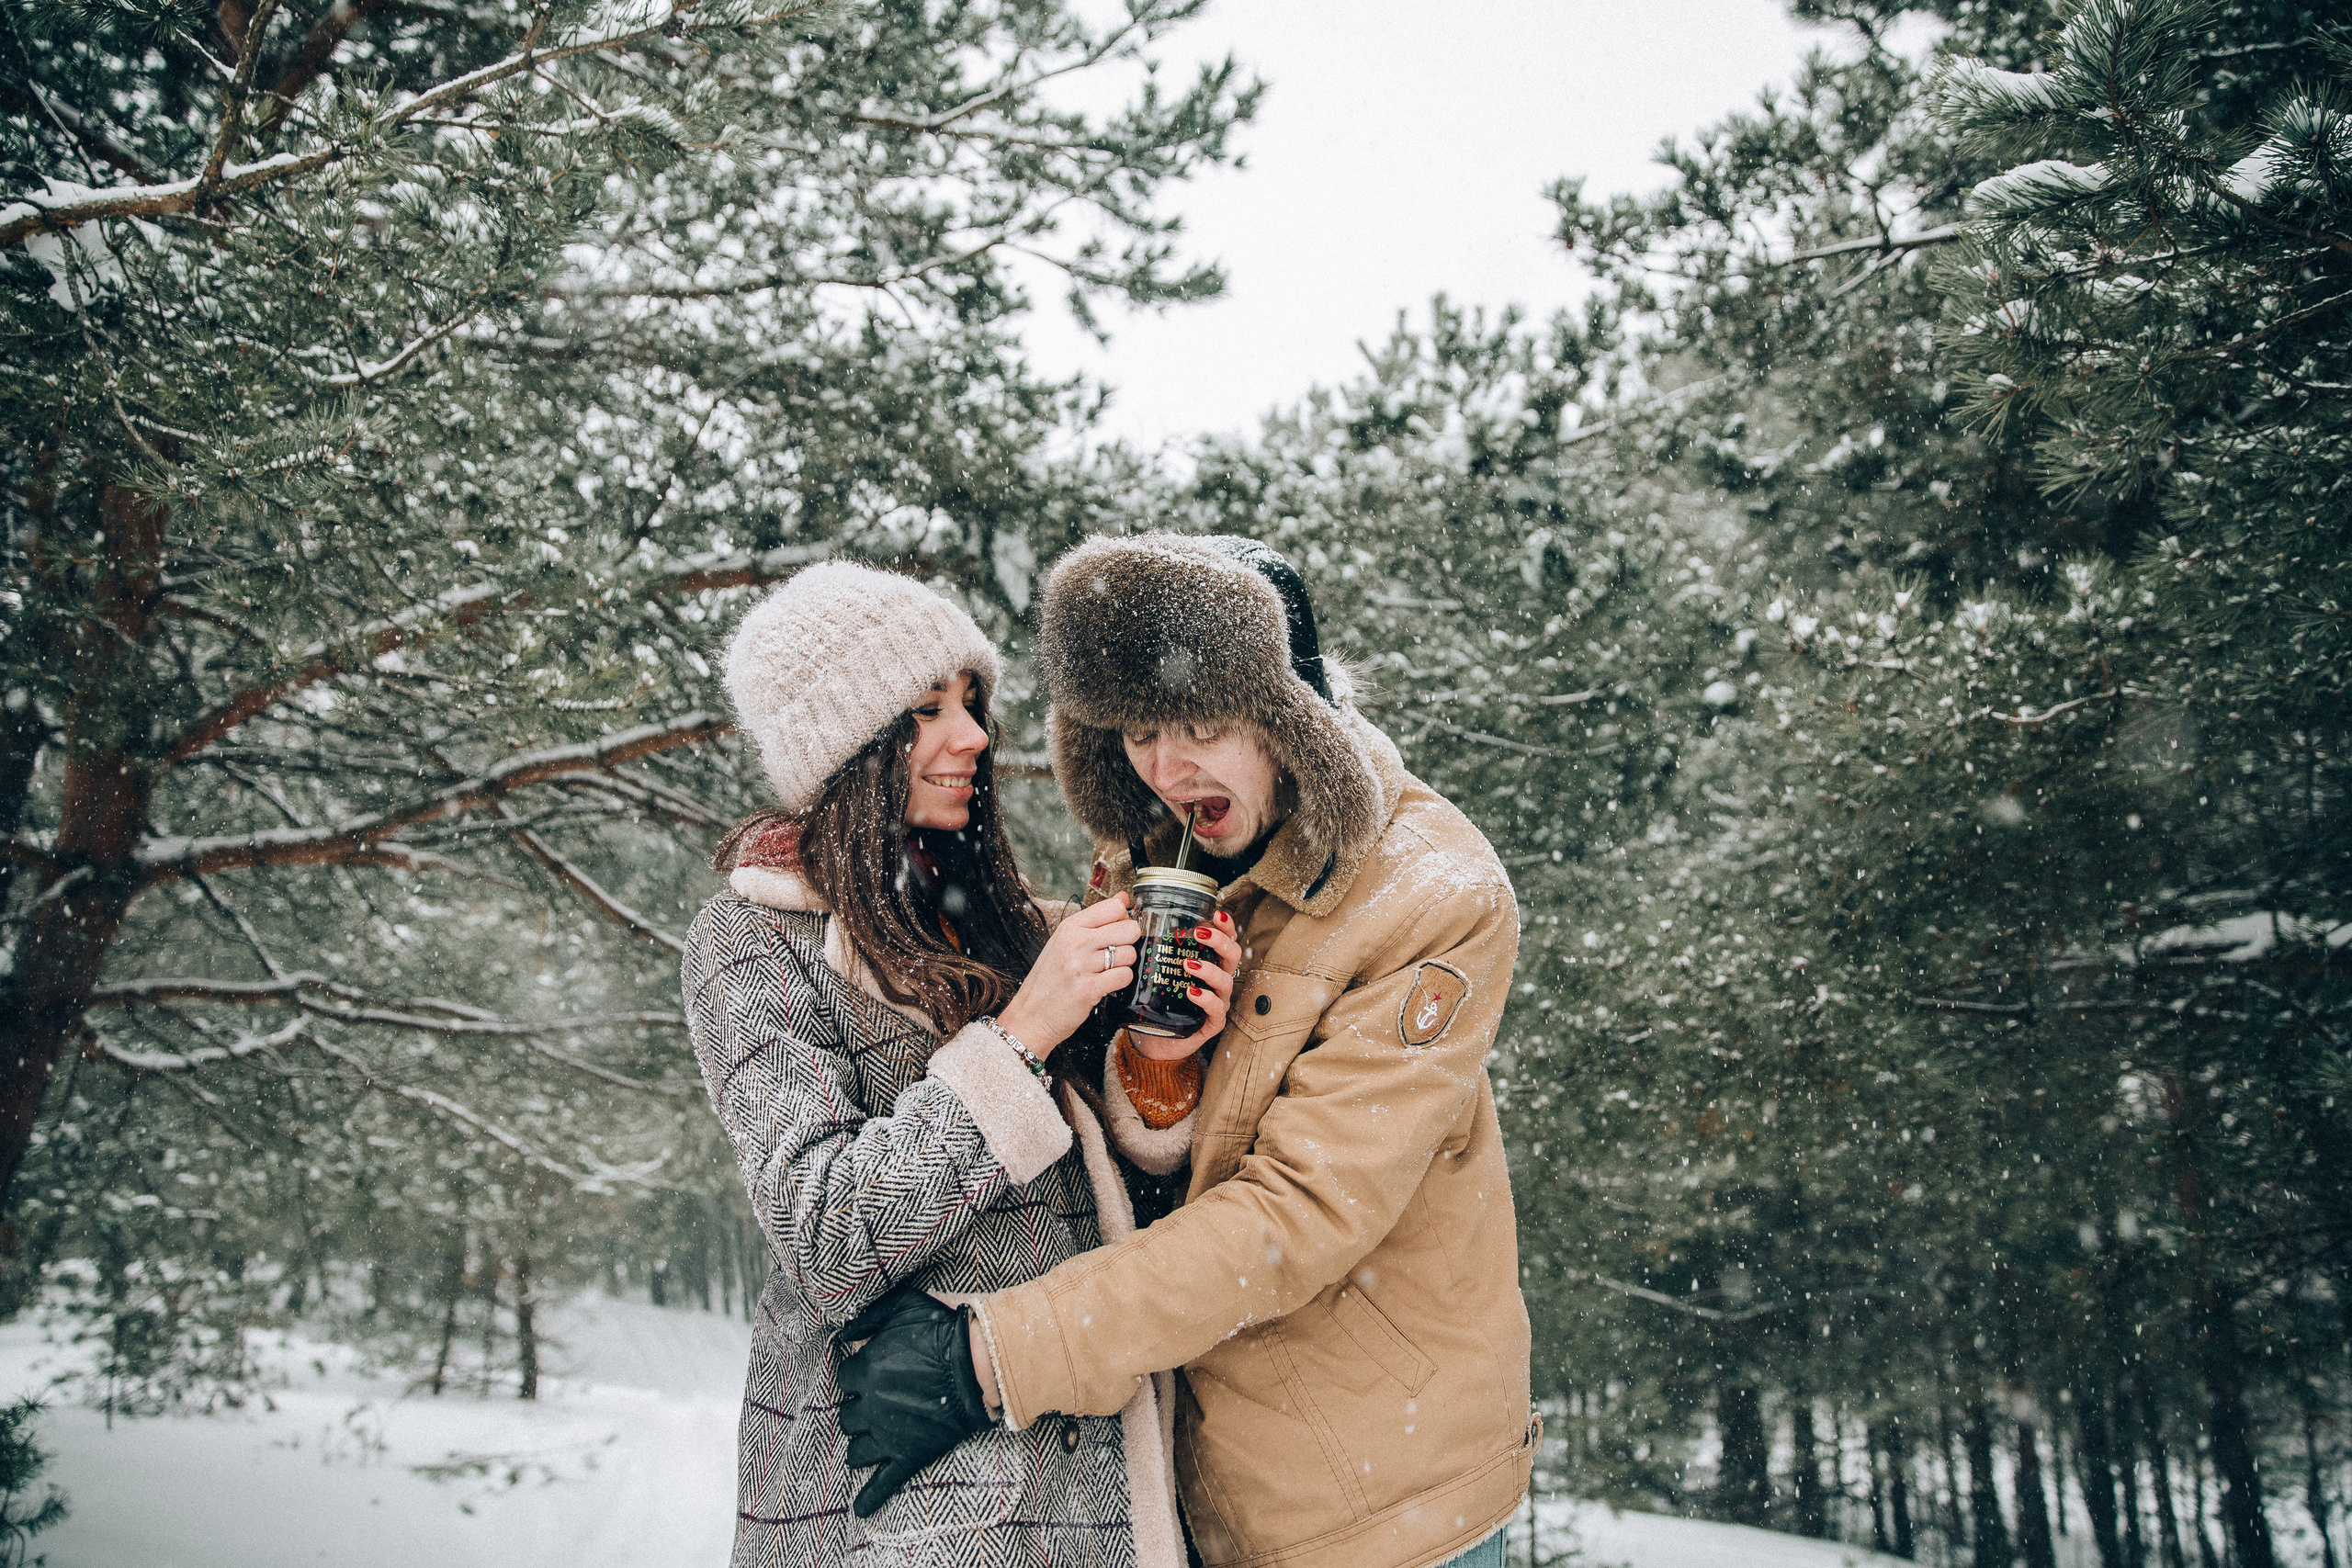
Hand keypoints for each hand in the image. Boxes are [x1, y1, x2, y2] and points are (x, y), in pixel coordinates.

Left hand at [835, 1287, 991, 1517]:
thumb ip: (869, 1316)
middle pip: (847, 1416)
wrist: (984, 1362)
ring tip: (875, 1437)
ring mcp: (889, 1434)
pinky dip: (869, 1498)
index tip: (873, 1372)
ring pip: (857, 1450)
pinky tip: (860, 1509)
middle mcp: (870, 1406)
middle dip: (860, 1409)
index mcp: (866, 1370)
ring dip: (863, 1443)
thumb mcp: (906, 1303)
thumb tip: (843, 1334)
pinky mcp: (911, 1455)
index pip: (844, 1379)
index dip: (859, 1375)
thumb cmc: (946, 1327)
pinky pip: (883, 1483)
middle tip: (880, 1402)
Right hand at [997, 893, 1142, 1058]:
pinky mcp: (1089, 988)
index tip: (1117, 930)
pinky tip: (1106, 983)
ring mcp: (1081, 965)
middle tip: (1115, 953)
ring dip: (1124, 964)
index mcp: (1070, 927)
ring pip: (1129, 954)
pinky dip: (1120, 981)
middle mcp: (1075, 942)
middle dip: (1129, 942)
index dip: (1124, 919)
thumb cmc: (1050, 979)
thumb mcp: (1065, 941)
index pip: (1114, 907)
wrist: (1032, 1014)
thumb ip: (1095, 920)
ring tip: (1106, 971)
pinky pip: (1124, 976)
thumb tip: (1123, 898)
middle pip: (1128, 928)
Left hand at [1131, 908, 1241, 1061]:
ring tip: (1188, 964)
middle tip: (1198, 933)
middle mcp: (1218, 979)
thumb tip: (1132, 916)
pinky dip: (1206, 999)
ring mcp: (1218, 1001)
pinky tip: (1192, 992)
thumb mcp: (1157, 970)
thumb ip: (1153, 946)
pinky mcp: (1212, 1023)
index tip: (1216, 914)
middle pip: (1232, 954)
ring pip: (1225, 980)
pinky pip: (1217, 1009)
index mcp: (1209, 962)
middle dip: (1218, 941)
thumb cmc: (1158, 1000)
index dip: (1226, 925)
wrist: (1154, 1038)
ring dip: (1208, 969)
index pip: (1225, 939)